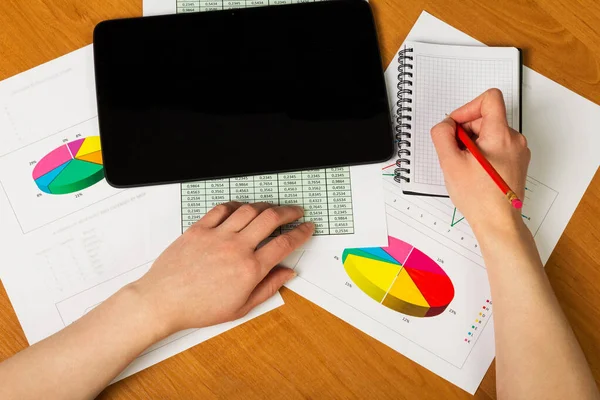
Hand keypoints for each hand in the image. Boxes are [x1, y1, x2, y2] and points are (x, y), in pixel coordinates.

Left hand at [130, 202, 313, 337]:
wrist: (163, 302)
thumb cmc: (198, 308)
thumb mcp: (240, 307)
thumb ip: (268, 287)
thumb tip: (287, 273)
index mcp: (249, 269)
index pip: (284, 244)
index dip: (301, 233)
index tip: (307, 228)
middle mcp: (236, 247)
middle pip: (271, 219)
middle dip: (289, 212)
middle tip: (296, 211)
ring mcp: (217, 235)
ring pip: (249, 210)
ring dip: (266, 206)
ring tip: (272, 209)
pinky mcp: (199, 229)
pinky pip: (222, 209)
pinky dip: (236, 205)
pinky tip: (242, 209)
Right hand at [430, 88, 529, 233]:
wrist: (498, 222)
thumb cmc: (479, 197)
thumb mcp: (450, 162)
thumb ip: (442, 135)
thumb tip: (445, 124)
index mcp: (501, 134)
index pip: (489, 98)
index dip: (467, 108)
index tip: (456, 126)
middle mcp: (514, 139)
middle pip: (486, 117)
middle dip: (466, 130)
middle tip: (455, 152)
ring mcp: (518, 151)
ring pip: (490, 133)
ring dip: (472, 143)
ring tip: (464, 165)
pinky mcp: (517, 162)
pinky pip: (496, 146)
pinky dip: (482, 152)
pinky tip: (474, 171)